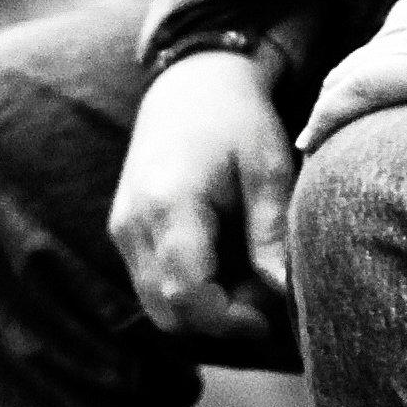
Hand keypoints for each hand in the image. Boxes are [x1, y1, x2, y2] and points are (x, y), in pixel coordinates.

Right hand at [107, 48, 299, 344]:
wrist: (191, 85)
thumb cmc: (238, 121)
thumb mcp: (267, 169)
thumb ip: (270, 232)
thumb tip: (283, 292)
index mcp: (170, 204)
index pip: (187, 295)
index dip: (229, 320)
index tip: (268, 316)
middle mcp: (134, 223)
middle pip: (168, 312)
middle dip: (218, 321)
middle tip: (261, 297)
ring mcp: (123, 229)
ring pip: (156, 306)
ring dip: (202, 309)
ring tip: (245, 277)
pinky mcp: (124, 232)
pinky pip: (151, 286)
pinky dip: (187, 291)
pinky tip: (223, 263)